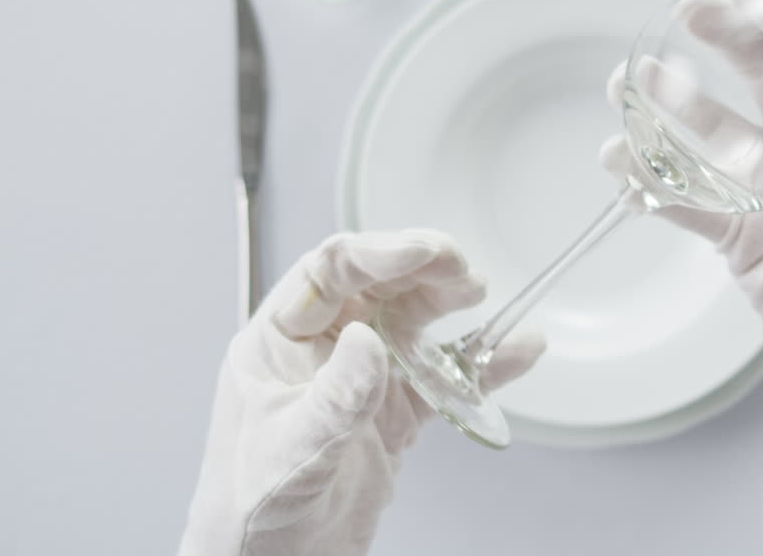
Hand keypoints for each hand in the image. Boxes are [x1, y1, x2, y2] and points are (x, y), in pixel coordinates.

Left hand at [179, 230, 544, 555]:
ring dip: (448, 304)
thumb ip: (334, 397)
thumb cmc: (248, 511)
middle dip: (422, 269)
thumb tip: (367, 339)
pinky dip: (481, 365)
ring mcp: (361, 381)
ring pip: (412, 322)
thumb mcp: (291, 450)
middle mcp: (321, 351)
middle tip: (462, 270)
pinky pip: (442, 377)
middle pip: (378, 286)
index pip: (329, 273)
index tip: (425, 251)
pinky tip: (514, 351)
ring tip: (480, 293)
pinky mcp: (392, 416)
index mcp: (278, 342)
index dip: (380, 253)